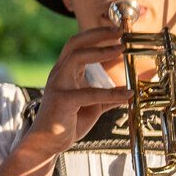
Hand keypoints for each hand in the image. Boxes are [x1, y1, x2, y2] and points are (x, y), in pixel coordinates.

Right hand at [24, 26, 133, 151]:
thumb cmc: (66, 123)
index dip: (96, 35)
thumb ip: (107, 97)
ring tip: (121, 49)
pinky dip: (111, 92)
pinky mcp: (62, 101)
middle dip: (98, 34)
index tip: (117, 31)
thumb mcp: (92, 107)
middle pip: (75, 43)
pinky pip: (89, 92)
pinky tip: (127, 94)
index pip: (77, 44)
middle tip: (119, 31)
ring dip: (101, 51)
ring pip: (77, 57)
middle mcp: (59, 74)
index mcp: (64, 73)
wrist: (47, 144)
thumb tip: (128, 91)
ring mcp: (58, 86)